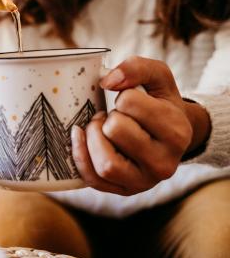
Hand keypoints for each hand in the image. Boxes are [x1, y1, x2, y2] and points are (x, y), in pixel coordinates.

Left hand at [71, 56, 210, 194]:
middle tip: (113, 115)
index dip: (123, 96)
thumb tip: (107, 80)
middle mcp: (165, 163)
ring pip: (105, 163)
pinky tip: (81, 137)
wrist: (169, 136)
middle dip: (107, 116)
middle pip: (116, 130)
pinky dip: (80, 156)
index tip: (130, 101)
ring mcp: (145, 182)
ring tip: (100, 128)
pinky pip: (93, 179)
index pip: (130, 102)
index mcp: (177, 131)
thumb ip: (137, 67)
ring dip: (93, 138)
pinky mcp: (124, 190)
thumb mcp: (158, 77)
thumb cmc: (159, 103)